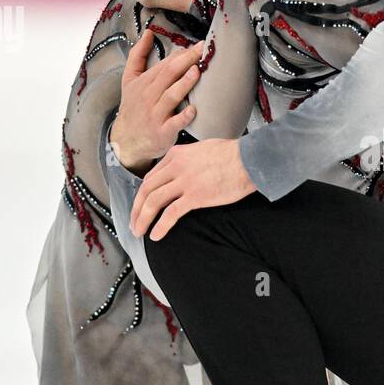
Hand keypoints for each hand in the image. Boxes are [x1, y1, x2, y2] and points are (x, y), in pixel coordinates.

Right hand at [110, 29, 204, 173]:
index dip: (181, 54)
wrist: (125, 140)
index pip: (164, 64)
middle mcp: (149, 96)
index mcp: (144, 82)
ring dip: (185, 83)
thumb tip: (148, 33)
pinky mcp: (162, 132)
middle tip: (203, 50)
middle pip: (168, 75)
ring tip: (197, 71)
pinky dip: (184, 117)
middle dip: (186, 60)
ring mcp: (156, 114)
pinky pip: (174, 123)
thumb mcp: (129, 79)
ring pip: (171, 96)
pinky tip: (194, 110)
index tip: (198, 45)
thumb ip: (137, 55)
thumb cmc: (133, 107)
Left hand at [130, 138, 256, 241]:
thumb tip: (184, 169)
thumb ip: (188, 159)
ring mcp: (185, 182)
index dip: (142, 194)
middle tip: (134, 222)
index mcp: (176, 155)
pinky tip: (156, 235)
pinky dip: (161, 226)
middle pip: (146, 189)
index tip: (141, 205)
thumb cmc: (233, 154)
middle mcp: (176, 167)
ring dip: (143, 219)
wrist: (249, 159)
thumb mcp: (202, 149)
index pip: (151, 176)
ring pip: (154, 202)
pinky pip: (171, 213)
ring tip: (140, 231)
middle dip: (136, 208)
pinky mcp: (195, 196)